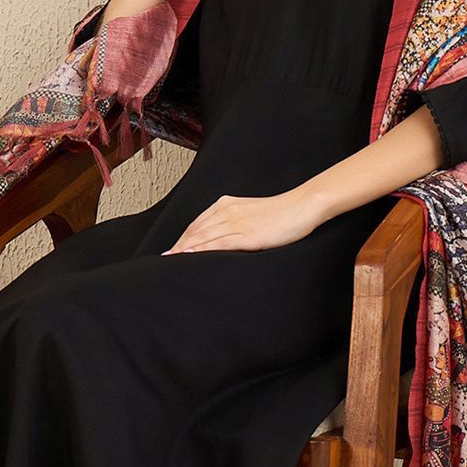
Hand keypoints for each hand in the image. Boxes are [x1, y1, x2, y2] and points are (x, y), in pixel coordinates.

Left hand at [160, 189, 322, 254]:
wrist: (303, 205)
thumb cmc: (283, 213)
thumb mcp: (252, 214)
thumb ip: (236, 222)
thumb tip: (225, 239)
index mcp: (227, 205)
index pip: (197, 224)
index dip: (182, 239)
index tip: (172, 251)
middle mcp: (227, 211)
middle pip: (195, 231)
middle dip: (178, 246)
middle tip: (163, 260)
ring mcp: (236, 223)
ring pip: (202, 237)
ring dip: (183, 250)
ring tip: (168, 262)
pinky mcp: (247, 236)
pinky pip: (218, 244)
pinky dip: (200, 251)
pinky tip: (188, 257)